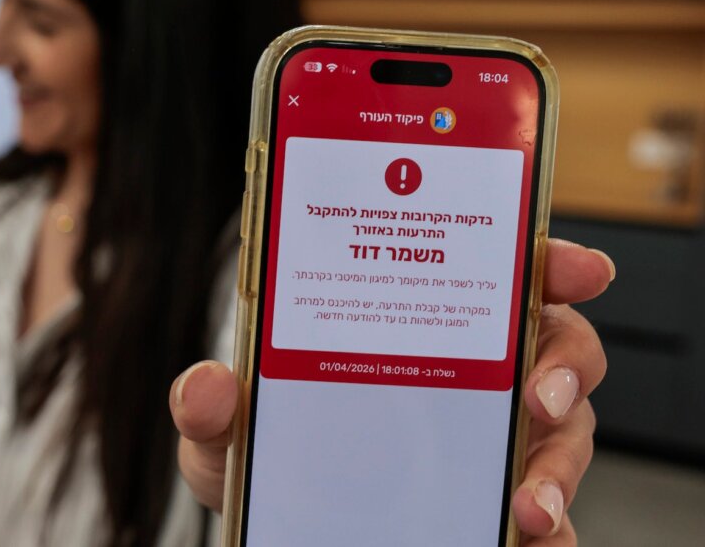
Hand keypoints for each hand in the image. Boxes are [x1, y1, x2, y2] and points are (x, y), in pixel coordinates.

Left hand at [169, 238, 613, 544]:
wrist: (273, 520)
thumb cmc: (263, 447)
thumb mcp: (226, 423)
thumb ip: (210, 404)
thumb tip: (206, 386)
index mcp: (416, 322)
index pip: (497, 273)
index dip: (548, 262)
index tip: (575, 267)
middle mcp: (469, 372)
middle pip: (555, 346)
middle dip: (564, 363)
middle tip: (538, 394)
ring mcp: (493, 440)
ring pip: (564, 432)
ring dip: (556, 464)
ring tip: (525, 501)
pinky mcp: (499, 505)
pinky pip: (548, 515)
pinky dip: (550, 530)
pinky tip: (529, 540)